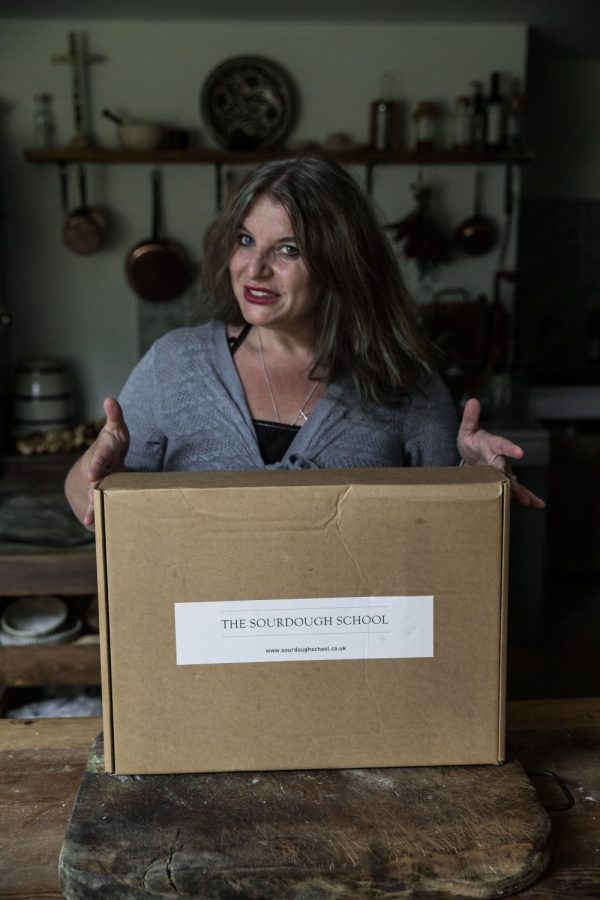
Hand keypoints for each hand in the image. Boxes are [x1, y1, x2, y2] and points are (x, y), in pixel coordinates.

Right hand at [82, 397, 129, 525]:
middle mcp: (93, 472)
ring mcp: (91, 487)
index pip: (98, 459)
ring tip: (89, 520)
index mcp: (101, 455)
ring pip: (90, 498)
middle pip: (92, 482)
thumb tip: (110, 399)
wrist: (95, 467)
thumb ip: (114, 417)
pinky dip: (93, 518)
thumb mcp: (116, 431)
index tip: (93, 474)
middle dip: (92, 491)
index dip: (95, 466)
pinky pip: (93, 509)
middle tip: (93, 497)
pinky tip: (92, 528)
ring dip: (91, 508)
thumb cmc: (111, 447)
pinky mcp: (93, 500)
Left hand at [457, 397, 545, 508]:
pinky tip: (537, 504)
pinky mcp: (503, 480)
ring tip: (527, 500)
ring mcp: (503, 470)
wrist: (472, 455)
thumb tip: (472, 400)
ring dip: (520, 491)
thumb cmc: (471, 441)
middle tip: (514, 485)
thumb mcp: (467, 430)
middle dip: (511, 477)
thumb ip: (470, 418)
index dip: (510, 448)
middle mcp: (501, 458)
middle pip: (507, 468)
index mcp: (493, 444)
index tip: (519, 452)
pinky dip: (526, 496)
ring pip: (514, 481)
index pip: (502, 445)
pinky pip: (515, 489)